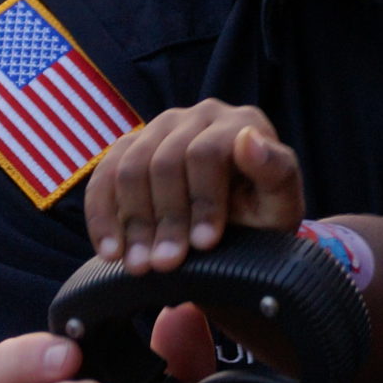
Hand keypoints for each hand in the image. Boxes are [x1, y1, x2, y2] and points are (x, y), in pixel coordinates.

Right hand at [87, 100, 303, 273]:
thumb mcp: (281, 206)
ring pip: (129, 170)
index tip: (205, 244)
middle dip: (165, 220)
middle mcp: (196, 116)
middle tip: (165, 264)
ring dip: (132, 224)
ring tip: (139, 266)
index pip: (207, 152)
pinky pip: (102, 178)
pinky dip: (102, 218)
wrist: (235, 231)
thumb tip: (248, 139)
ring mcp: (158, 128)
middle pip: (164, 163)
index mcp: (240, 122)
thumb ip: (276, 172)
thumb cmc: (263, 218)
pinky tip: (111, 252)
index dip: (203, 200)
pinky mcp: (128, 149)